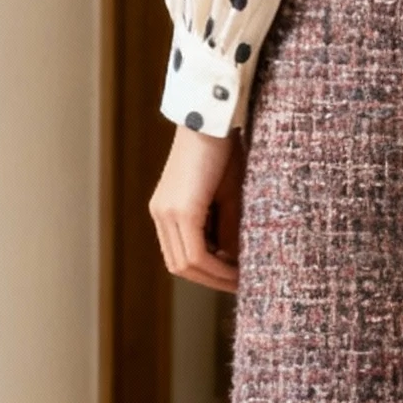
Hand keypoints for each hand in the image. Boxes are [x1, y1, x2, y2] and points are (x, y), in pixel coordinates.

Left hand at [149, 121, 242, 292]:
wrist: (215, 119)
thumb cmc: (225, 150)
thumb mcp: (227, 196)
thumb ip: (225, 228)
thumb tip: (230, 259)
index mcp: (167, 210)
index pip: (181, 254)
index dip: (206, 271)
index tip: (233, 276)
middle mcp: (161, 214)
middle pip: (179, 265)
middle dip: (210, 279)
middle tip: (239, 284)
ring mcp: (166, 213)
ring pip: (185, 264)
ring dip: (214, 276)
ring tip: (242, 279)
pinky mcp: (180, 211)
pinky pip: (195, 254)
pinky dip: (216, 267)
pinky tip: (237, 268)